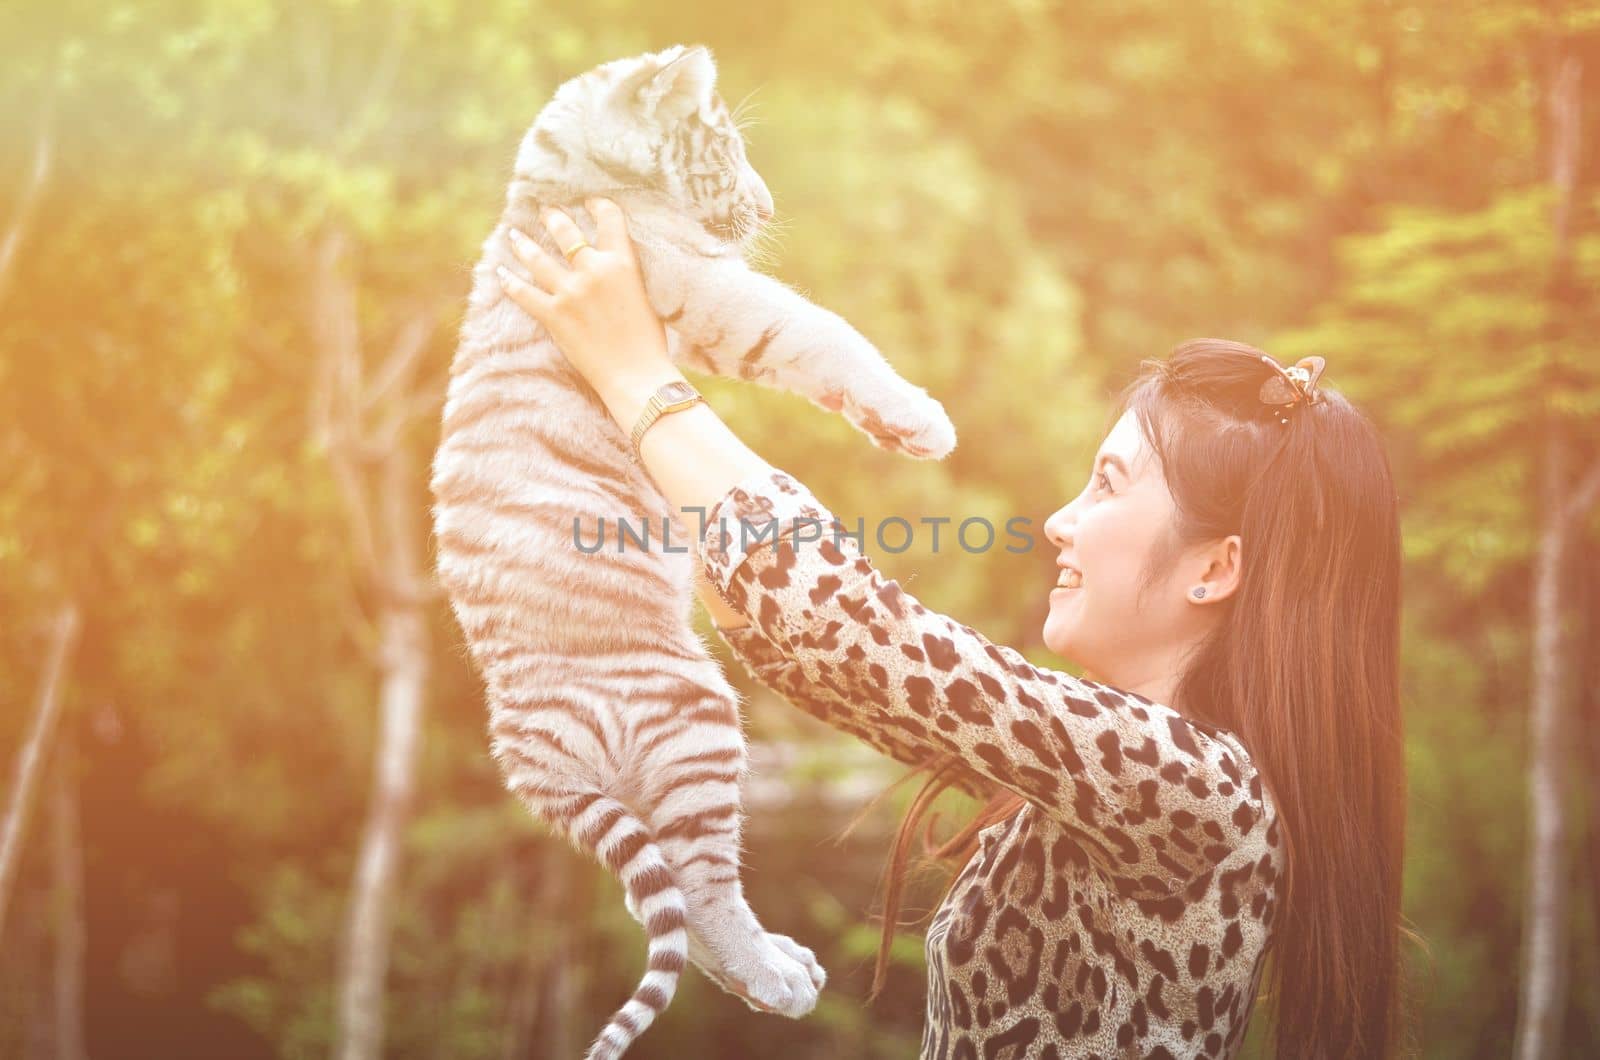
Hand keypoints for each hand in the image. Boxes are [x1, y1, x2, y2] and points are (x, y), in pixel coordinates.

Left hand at [497, 198, 676, 417]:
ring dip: (524, 244)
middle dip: (554, 218)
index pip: (609, 221)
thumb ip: (626, 276)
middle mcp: (594, 271)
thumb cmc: (649, 342)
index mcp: (623, 264)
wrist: (637, 375)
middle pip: (567, 233)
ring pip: (538, 258)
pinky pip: (524, 293)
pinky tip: (501, 272)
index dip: (598, 206)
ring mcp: (570, 292)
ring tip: (515, 234)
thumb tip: (614, 269)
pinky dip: (510, 282)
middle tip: (546, 212)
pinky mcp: (554, 315)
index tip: (590, 202)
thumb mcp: (646, 296)